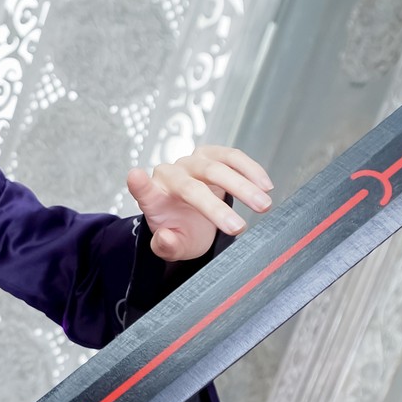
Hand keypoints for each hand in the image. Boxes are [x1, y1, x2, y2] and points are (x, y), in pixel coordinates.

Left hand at [126, 145, 273, 261]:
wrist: (194, 216)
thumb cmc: (181, 230)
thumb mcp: (174, 246)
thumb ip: (167, 245)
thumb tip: (166, 237)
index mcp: (155, 197)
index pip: (143, 190)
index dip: (140, 185)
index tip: (136, 177)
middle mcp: (171, 174)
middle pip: (191, 186)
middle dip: (216, 207)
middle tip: (238, 228)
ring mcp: (192, 162)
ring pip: (216, 167)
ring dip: (242, 185)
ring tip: (264, 205)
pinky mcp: (213, 155)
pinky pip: (232, 157)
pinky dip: (250, 170)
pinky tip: (265, 186)